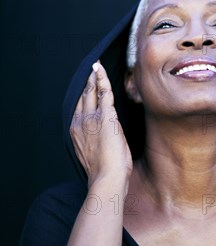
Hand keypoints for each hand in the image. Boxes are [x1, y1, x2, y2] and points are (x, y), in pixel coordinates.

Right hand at [70, 61, 132, 187]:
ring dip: (93, 78)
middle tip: (90, 70)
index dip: (83, 96)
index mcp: (76, 132)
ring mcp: (91, 118)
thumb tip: (109, 131)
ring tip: (95, 67)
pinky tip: (100, 69)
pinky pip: (103, 91)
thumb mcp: (97, 152)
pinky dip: (101, 78)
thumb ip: (99, 138)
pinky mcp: (106, 116)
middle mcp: (80, 122)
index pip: (79, 108)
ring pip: (91, 92)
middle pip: (83, 97)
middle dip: (87, 83)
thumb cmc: (105, 171)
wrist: (106, 178)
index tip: (86, 88)